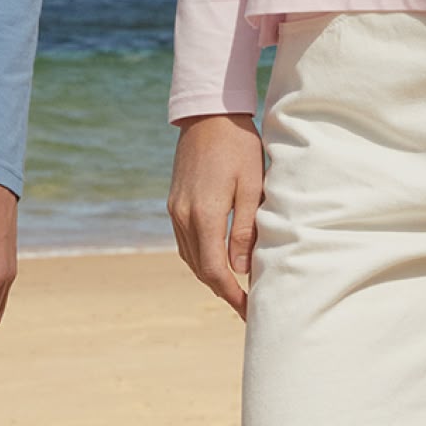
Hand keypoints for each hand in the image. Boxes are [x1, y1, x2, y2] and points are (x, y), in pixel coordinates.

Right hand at [166, 114, 260, 316]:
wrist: (209, 116)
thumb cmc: (239, 148)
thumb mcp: (251, 188)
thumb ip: (244, 231)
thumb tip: (241, 270)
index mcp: (204, 214)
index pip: (214, 269)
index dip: (232, 295)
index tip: (249, 310)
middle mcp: (183, 215)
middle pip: (199, 268)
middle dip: (222, 290)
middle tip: (246, 306)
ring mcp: (175, 209)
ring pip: (189, 257)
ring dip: (210, 276)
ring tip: (235, 288)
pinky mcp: (174, 202)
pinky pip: (184, 241)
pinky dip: (200, 258)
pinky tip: (216, 260)